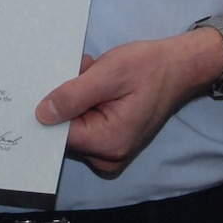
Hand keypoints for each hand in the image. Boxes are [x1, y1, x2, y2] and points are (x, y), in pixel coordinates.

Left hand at [35, 30, 220, 175]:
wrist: (180, 67)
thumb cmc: (149, 67)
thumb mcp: (108, 74)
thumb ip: (73, 96)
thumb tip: (42, 115)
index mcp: (108, 143)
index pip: (60, 134)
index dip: (53, 107)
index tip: (58, 81)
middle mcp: (108, 156)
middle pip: (66, 132)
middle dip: (68, 100)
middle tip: (84, 70)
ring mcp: (111, 151)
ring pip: (75, 126)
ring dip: (78, 98)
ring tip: (94, 73)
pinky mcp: (112, 141)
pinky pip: (87, 125)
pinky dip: (87, 103)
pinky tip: (98, 83)